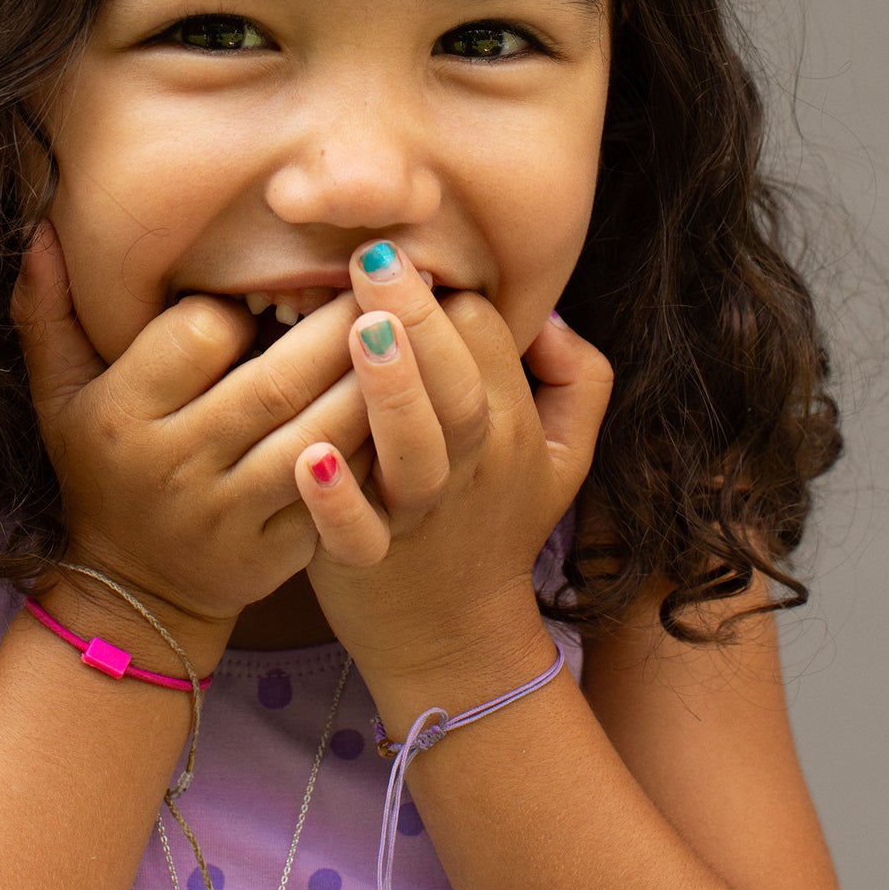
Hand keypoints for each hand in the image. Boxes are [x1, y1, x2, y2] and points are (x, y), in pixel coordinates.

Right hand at [10, 221, 375, 663]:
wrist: (131, 595)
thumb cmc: (100, 468)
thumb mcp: (56, 395)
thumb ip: (46, 312)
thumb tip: (37, 231)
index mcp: (120, 415)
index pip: (199, 335)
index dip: (241, 304)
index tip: (266, 290)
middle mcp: (172, 467)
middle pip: (275, 380)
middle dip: (336, 325)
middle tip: (381, 277)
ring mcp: (228, 516)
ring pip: (320, 433)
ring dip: (371, 379)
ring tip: (406, 329)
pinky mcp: (275, 554)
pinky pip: (340, 491)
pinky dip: (376, 445)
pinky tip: (403, 403)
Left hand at [292, 241, 612, 686]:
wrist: (459, 638)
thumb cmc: (497, 518)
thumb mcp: (567, 453)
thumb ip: (579, 376)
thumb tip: (548, 315)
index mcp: (510, 424)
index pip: (486, 336)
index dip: (444, 290)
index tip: (399, 251)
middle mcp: (469, 463)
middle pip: (458, 382)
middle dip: (419, 315)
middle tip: (374, 257)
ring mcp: (417, 513)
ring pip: (415, 449)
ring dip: (389, 390)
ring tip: (360, 331)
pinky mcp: (365, 560)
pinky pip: (355, 533)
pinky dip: (333, 499)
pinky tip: (309, 456)